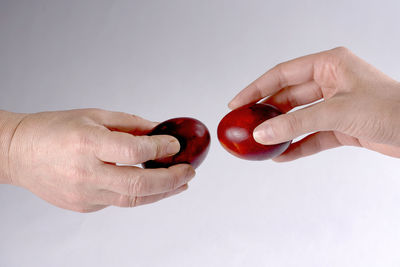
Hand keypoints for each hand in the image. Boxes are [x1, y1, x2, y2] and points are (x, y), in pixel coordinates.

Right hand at [3, 109, 194, 211]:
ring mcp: (84, 194)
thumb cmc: (54, 130)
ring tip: (181, 184)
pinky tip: (150, 185)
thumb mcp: (94, 115)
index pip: (135, 151)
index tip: (176, 145)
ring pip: (133, 200)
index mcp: (87, 143)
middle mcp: (85, 172)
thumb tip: (159, 132)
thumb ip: (130, 125)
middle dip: (172, 180)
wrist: (19, 153)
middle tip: (189, 172)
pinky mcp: (84, 206)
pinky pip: (118, 201)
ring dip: (162, 192)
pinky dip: (138, 193)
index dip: (162, 148)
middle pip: (139, 185)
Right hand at [229, 47, 399, 160]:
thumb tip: (262, 133)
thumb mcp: (337, 112)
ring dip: (281, 132)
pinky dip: (298, 146)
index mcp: (330, 65)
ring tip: (259, 144)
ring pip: (299, 118)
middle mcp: (331, 82)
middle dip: (267, 113)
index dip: (256, 88)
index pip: (283, 74)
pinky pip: (312, 136)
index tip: (237, 103)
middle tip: (245, 127)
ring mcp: (335, 105)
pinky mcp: (341, 126)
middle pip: (288, 97)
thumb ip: (297, 122)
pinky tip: (282, 156)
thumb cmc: (392, 108)